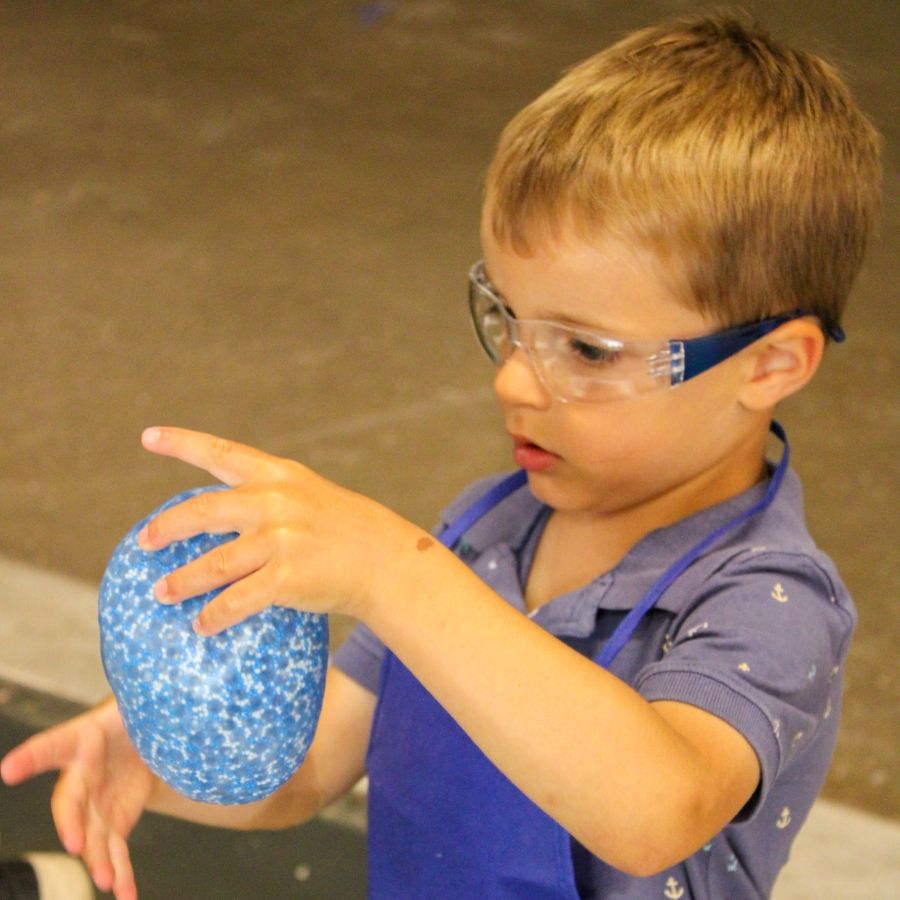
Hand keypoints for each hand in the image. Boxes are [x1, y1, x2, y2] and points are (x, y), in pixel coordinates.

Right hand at [0, 697, 153, 899]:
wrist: (147, 730)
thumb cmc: (138, 710)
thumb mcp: (137, 700)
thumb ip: (141, 700)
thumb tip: (174, 684)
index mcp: (81, 739)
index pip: (51, 745)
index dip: (30, 757)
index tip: (9, 769)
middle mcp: (82, 775)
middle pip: (70, 801)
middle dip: (71, 823)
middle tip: (74, 842)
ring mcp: (96, 803)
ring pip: (91, 834)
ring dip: (98, 859)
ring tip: (105, 880)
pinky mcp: (115, 821)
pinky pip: (115, 851)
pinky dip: (121, 875)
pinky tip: (124, 896)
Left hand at [137, 426, 415, 634]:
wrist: (386, 560)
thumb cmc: (344, 529)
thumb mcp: (308, 496)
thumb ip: (268, 498)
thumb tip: (217, 517)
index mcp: (280, 475)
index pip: (222, 452)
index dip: (181, 443)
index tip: (148, 436)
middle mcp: (276, 501)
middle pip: (203, 512)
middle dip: (167, 527)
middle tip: (145, 540)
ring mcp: (282, 539)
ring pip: (213, 562)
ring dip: (181, 581)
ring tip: (161, 593)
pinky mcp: (288, 576)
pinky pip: (237, 600)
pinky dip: (215, 615)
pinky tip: (202, 624)